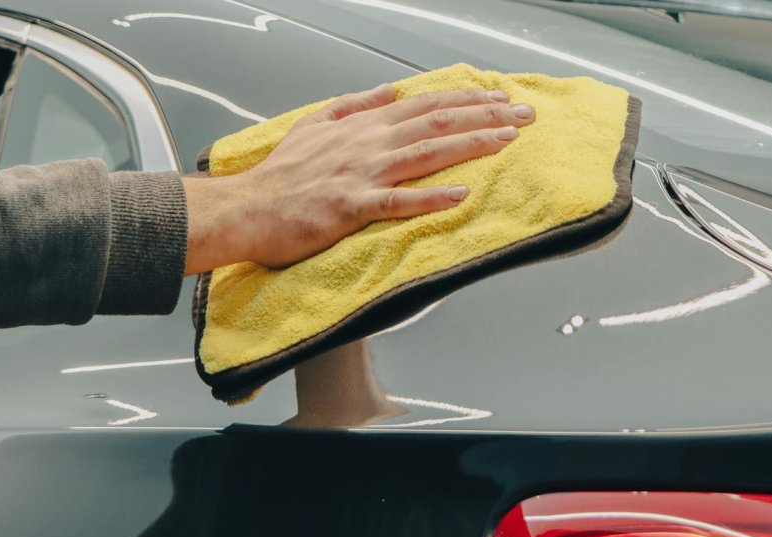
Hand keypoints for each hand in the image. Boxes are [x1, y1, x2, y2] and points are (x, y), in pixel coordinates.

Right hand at [182, 83, 534, 272]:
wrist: (246, 209)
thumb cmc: (278, 177)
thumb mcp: (313, 126)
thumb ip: (352, 106)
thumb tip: (385, 91)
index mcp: (362, 126)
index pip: (426, 105)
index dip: (468, 100)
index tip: (501, 99)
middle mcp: (368, 144)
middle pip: (437, 123)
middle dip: (486, 116)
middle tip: (525, 116)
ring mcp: (362, 174)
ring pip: (427, 153)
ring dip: (471, 145)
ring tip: (508, 141)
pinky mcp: (351, 206)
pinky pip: (398, 201)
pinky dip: (431, 197)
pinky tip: (461, 195)